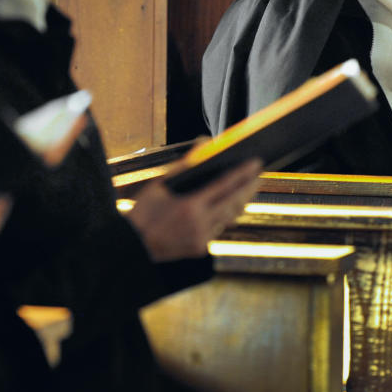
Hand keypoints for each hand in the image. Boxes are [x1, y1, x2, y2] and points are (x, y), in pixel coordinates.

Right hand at [125, 158, 261, 261]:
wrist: (132, 247)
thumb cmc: (143, 213)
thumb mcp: (160, 185)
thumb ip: (185, 164)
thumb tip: (203, 143)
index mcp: (189, 206)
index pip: (224, 186)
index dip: (243, 174)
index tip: (256, 163)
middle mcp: (199, 224)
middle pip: (234, 202)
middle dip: (249, 188)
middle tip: (259, 175)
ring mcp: (201, 238)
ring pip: (229, 217)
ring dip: (240, 202)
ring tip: (248, 188)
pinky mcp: (200, 249)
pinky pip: (219, 229)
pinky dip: (225, 216)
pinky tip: (230, 206)